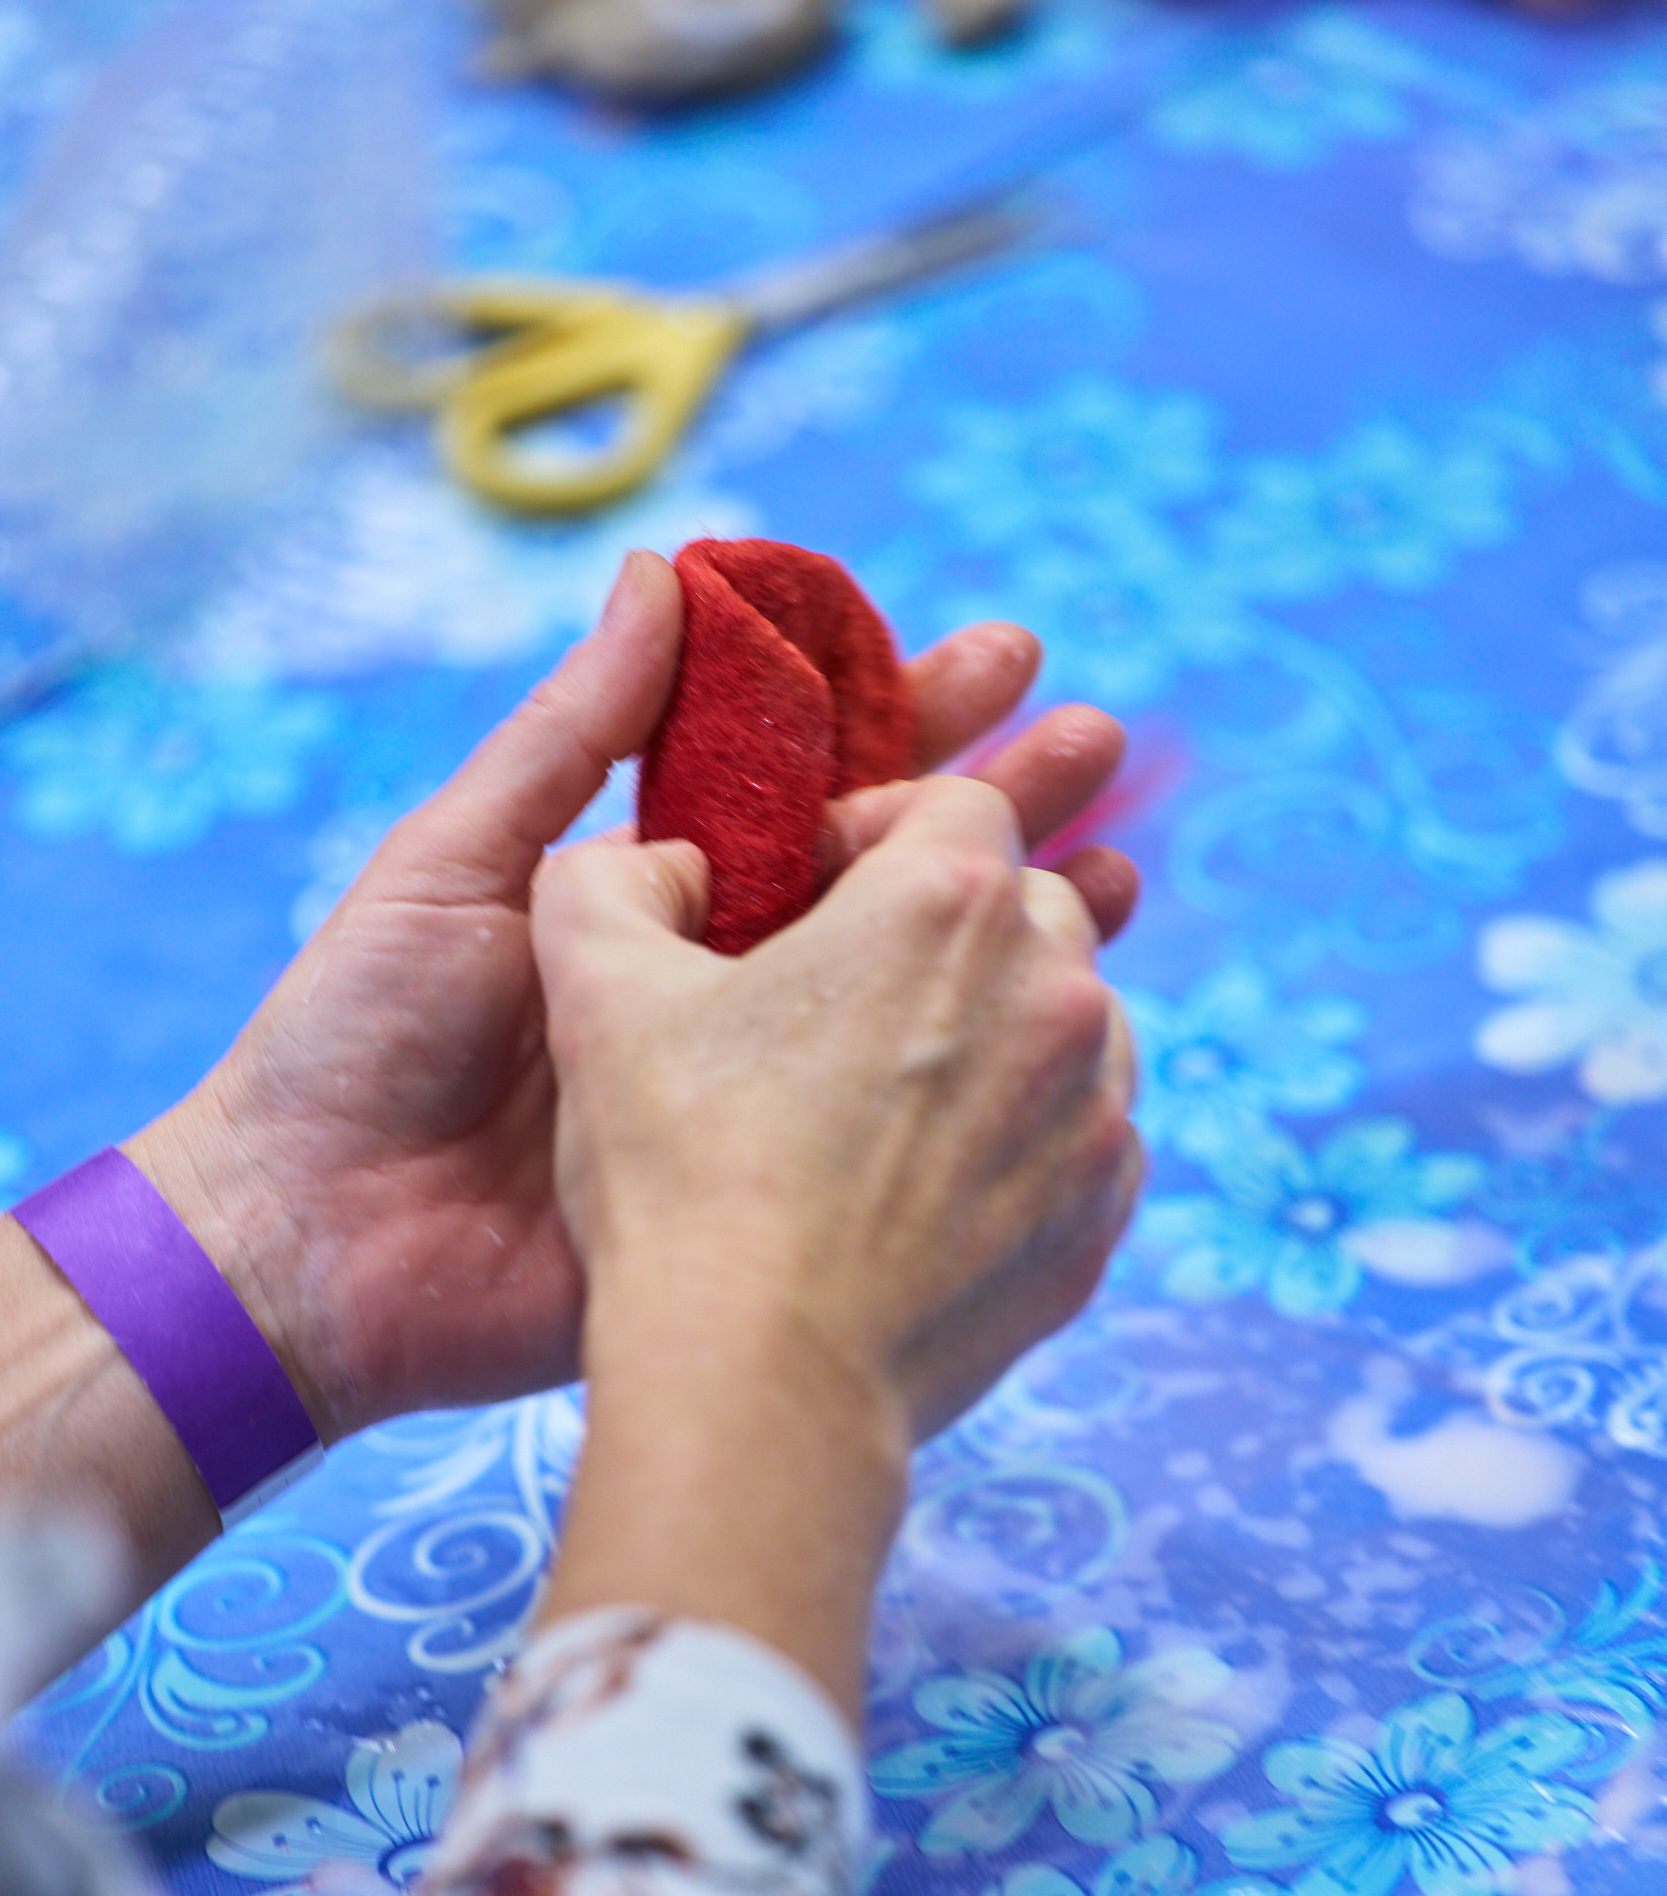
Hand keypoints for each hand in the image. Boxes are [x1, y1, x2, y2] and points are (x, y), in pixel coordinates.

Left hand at [132, 553, 1136, 1441]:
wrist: (317, 1241)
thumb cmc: (363, 1033)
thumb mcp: (463, 858)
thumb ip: (571, 732)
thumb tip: (664, 575)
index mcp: (655, 888)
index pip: (811, 783)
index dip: (907, 720)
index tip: (1007, 661)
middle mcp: (722, 979)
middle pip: (888, 881)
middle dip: (997, 811)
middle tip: (1102, 747)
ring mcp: (751, 1087)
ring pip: (907, 1000)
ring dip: (1012, 937)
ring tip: (1119, 878)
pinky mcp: (755, 1186)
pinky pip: (878, 1128)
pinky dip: (971, 1085)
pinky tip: (1057, 1040)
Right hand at [531, 773, 1141, 1701]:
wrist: (762, 1381)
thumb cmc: (681, 1180)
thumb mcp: (597, 994)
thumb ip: (607, 882)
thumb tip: (648, 861)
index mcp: (949, 903)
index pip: (954, 802)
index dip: (876, 834)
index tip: (815, 894)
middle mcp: (1058, 990)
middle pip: (1027, 906)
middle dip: (948, 931)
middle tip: (849, 999)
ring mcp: (1097, 1111)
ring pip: (1068, 1021)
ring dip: (998, 1030)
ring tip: (890, 1095)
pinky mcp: (1102, 1215)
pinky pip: (1079, 1135)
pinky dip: (1022, 1137)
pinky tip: (927, 1184)